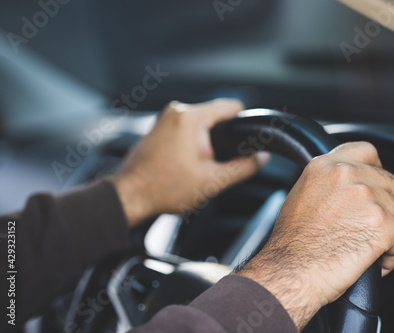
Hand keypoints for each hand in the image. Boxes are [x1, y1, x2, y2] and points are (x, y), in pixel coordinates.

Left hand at [113, 99, 269, 226]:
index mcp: (191, 117)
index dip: (244, 124)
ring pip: (200, 123)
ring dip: (206, 142)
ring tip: (198, 166)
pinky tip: (186, 164)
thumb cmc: (164, 188)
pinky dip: (192, 142)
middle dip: (222, 138)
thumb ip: (243, 167)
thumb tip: (262, 158)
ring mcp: (165, 118)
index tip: (245, 142)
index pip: (232, 106)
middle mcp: (176, 111)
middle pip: (216, 115)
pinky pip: (185, 128)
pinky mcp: (159, 127)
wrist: (130, 196)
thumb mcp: (213, 181)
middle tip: (216, 163)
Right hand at [238, 142, 393, 330]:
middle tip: (367, 226)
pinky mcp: (382, 223)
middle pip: (389, 182)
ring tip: (367, 248)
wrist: (291, 271)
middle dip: (383, 205)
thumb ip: (328, 181)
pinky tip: (375, 262)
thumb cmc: (292, 243)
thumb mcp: (301, 195)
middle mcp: (347, 175)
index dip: (375, 169)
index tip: (375, 183)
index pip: (367, 151)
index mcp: (325, 165)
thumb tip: (348, 186)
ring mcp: (367, 197)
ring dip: (388, 231)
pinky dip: (392, 254)